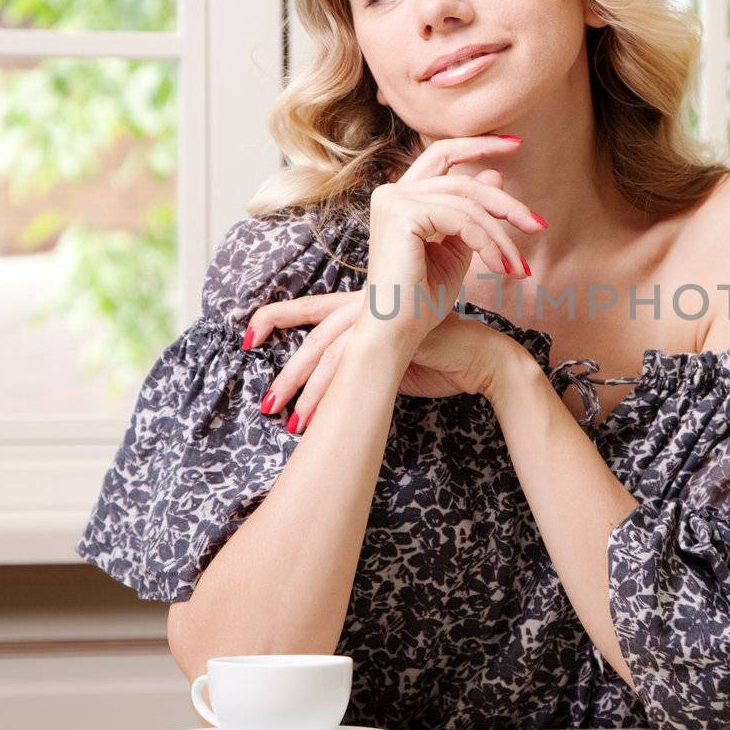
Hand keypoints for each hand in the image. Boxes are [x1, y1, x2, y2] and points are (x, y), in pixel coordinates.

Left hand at [244, 292, 518, 431]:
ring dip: (301, 391)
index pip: (309, 310)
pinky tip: (312, 419)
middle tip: (265, 404)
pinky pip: (348, 367)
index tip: (247, 338)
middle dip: (286, 375)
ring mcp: (377, 323)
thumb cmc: (443, 358)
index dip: (275, 318)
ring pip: (325, 353)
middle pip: (310, 336)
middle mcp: (364, 310)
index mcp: (362, 307)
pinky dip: (327, 396)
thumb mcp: (395, 359)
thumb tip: (340, 384)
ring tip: (284, 422)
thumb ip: (366, 361)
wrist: (482, 358)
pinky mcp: (390, 340)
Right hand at [360, 135, 544, 350]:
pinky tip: (501, 268)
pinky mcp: (401, 214)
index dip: (479, 145)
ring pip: (468, 203)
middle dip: (505, 202)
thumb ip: (473, 214)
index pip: (443, 155)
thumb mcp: (458, 249)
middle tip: (537, 224)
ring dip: (501, 236)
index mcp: (401, 196)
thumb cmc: (424, 300)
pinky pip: (462, 220)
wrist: (398, 334)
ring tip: (518, 266)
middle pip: (464, 180)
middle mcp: (392, 192)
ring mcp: (394, 200)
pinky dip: (488, 244)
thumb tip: (496, 175)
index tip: (515, 144)